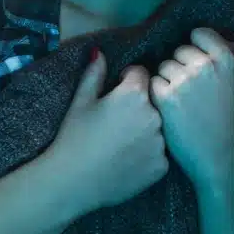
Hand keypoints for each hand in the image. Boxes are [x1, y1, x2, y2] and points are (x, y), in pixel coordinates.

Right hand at [41, 51, 168, 215]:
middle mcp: (155, 116)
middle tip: (116, 123)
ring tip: (121, 143)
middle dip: (139, 106)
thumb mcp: (80, 101)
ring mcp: (161, 143)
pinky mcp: (162, 166)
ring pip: (159, 128)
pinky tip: (127, 160)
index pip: (141, 74)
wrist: (72, 181)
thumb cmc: (73, 138)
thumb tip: (99, 51)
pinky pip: (160, 153)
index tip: (114, 94)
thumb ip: (94, 73)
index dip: (126, 81)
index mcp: (135, 95)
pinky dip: (148, 154)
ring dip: (147, 130)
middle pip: (154, 101)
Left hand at [149, 27, 233, 184]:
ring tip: (184, 104)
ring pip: (164, 67)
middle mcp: (205, 65)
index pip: (199, 34)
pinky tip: (173, 112)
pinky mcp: (166, 98)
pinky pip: (153, 84)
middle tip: (193, 91)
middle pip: (179, 51)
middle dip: (182, 67)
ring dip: (169, 82)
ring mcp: (184, 81)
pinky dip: (158, 96)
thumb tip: (215, 37)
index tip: (198, 66)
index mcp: (228, 59)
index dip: (196, 49)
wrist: (224, 158)